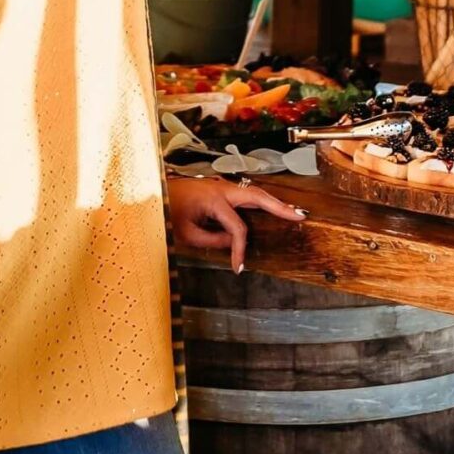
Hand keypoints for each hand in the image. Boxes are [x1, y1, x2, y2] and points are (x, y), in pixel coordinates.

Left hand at [165, 174, 305, 274]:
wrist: (153, 191)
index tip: (238, 267)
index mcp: (213, 199)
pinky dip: (261, 201)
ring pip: (254, 193)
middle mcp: (221, 189)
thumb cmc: (167, 210)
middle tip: (300, 216)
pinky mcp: (220, 189)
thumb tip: (233, 243)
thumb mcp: (186, 233)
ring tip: (293, 212)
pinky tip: (271, 208)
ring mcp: (222, 187)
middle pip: (258, 196)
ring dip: (274, 202)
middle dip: (280, 207)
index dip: (240, 249)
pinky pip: (246, 195)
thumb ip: (212, 240)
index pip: (237, 228)